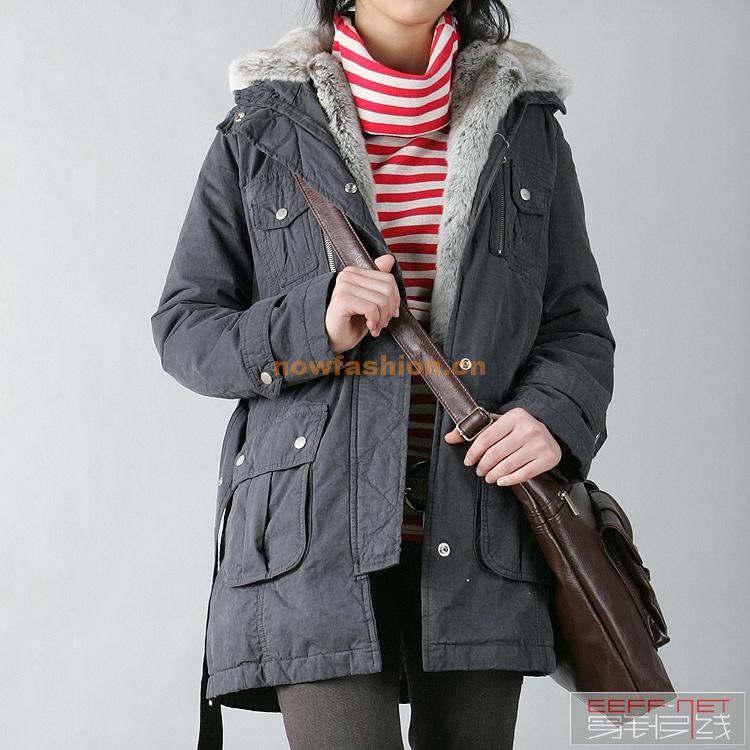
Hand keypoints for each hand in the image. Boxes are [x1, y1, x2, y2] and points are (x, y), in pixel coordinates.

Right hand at [325, 254, 401, 354]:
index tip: (389, 313)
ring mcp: (343, 287)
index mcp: (354, 272)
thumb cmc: (351, 322)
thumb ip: (379, 281)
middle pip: (387, 289)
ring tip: (375, 327)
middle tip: (382, 323)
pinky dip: (375, 322)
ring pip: (381, 300)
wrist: (334, 340)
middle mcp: (347, 276)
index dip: (395, 299)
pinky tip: (370, 328)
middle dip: (389, 311)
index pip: (388, 279)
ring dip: (382, 319)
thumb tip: (388, 259)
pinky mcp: (342, 300)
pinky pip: (371, 309)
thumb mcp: (370, 301)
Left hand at [444, 407, 562, 485]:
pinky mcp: (548, 459)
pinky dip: (510, 480)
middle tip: (479, 471)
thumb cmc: (519, 428)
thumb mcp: (499, 423)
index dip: (473, 452)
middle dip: (483, 465)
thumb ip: (474, 430)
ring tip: (488, 477)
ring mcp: (540, 444)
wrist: (552, 432)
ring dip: (494, 474)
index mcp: (515, 416)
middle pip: (496, 453)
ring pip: (508, 465)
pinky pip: (524, 474)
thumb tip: (448, 438)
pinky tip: (501, 481)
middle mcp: (529, 429)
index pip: (487, 437)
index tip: (468, 461)